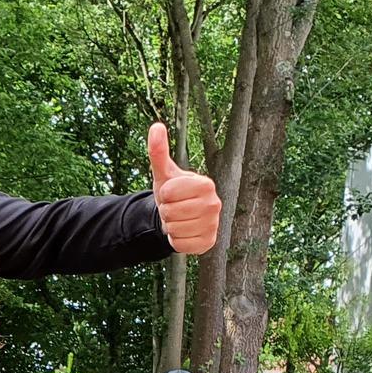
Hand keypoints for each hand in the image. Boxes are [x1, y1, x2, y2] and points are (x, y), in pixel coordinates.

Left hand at [148, 122, 220, 255]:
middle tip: (174, 208)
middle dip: (166, 212)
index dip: (164, 195)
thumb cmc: (173, 192)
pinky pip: (180, 245)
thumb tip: (156, 127)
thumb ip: (158, 151)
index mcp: (206, 184)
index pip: (170, 193)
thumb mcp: (164, 173)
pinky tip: (183, 232)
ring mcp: (214, 224)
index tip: (172, 194)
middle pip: (171, 213)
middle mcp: (215, 204)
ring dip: (171, 226)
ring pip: (175, 229)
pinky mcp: (208, 243)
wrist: (179, 216)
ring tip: (179, 219)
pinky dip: (176, 241)